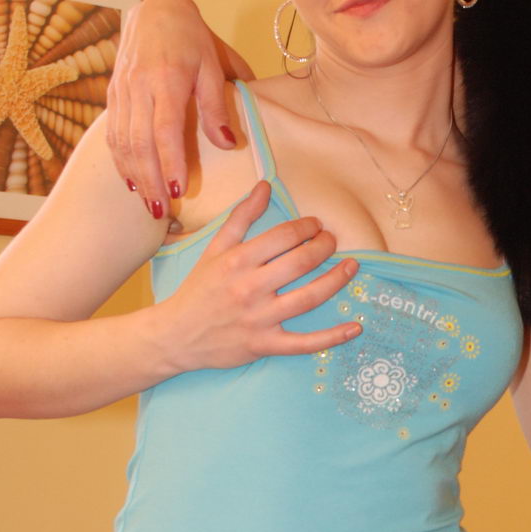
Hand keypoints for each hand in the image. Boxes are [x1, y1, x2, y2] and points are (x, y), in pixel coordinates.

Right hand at [108, 0, 253, 208]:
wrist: (155, 12)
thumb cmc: (193, 40)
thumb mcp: (214, 66)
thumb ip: (218, 106)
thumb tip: (228, 143)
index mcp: (167, 79)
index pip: (165, 128)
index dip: (171, 161)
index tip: (179, 189)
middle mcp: (139, 87)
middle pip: (140, 142)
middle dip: (150, 180)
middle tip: (163, 212)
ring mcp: (122, 92)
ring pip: (123, 142)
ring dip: (135, 177)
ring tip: (150, 205)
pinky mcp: (113, 95)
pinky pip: (113, 134)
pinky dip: (121, 161)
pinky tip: (132, 183)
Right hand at [159, 183, 361, 370]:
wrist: (175, 335)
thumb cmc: (198, 289)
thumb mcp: (215, 249)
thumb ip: (241, 217)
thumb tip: (265, 186)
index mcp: (238, 261)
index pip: (283, 236)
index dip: (307, 228)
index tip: (317, 226)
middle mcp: (250, 288)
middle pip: (301, 262)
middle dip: (324, 247)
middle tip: (333, 241)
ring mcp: (259, 318)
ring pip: (309, 297)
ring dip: (336, 280)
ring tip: (352, 267)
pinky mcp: (265, 345)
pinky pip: (304, 343)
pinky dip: (332, 337)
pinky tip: (355, 327)